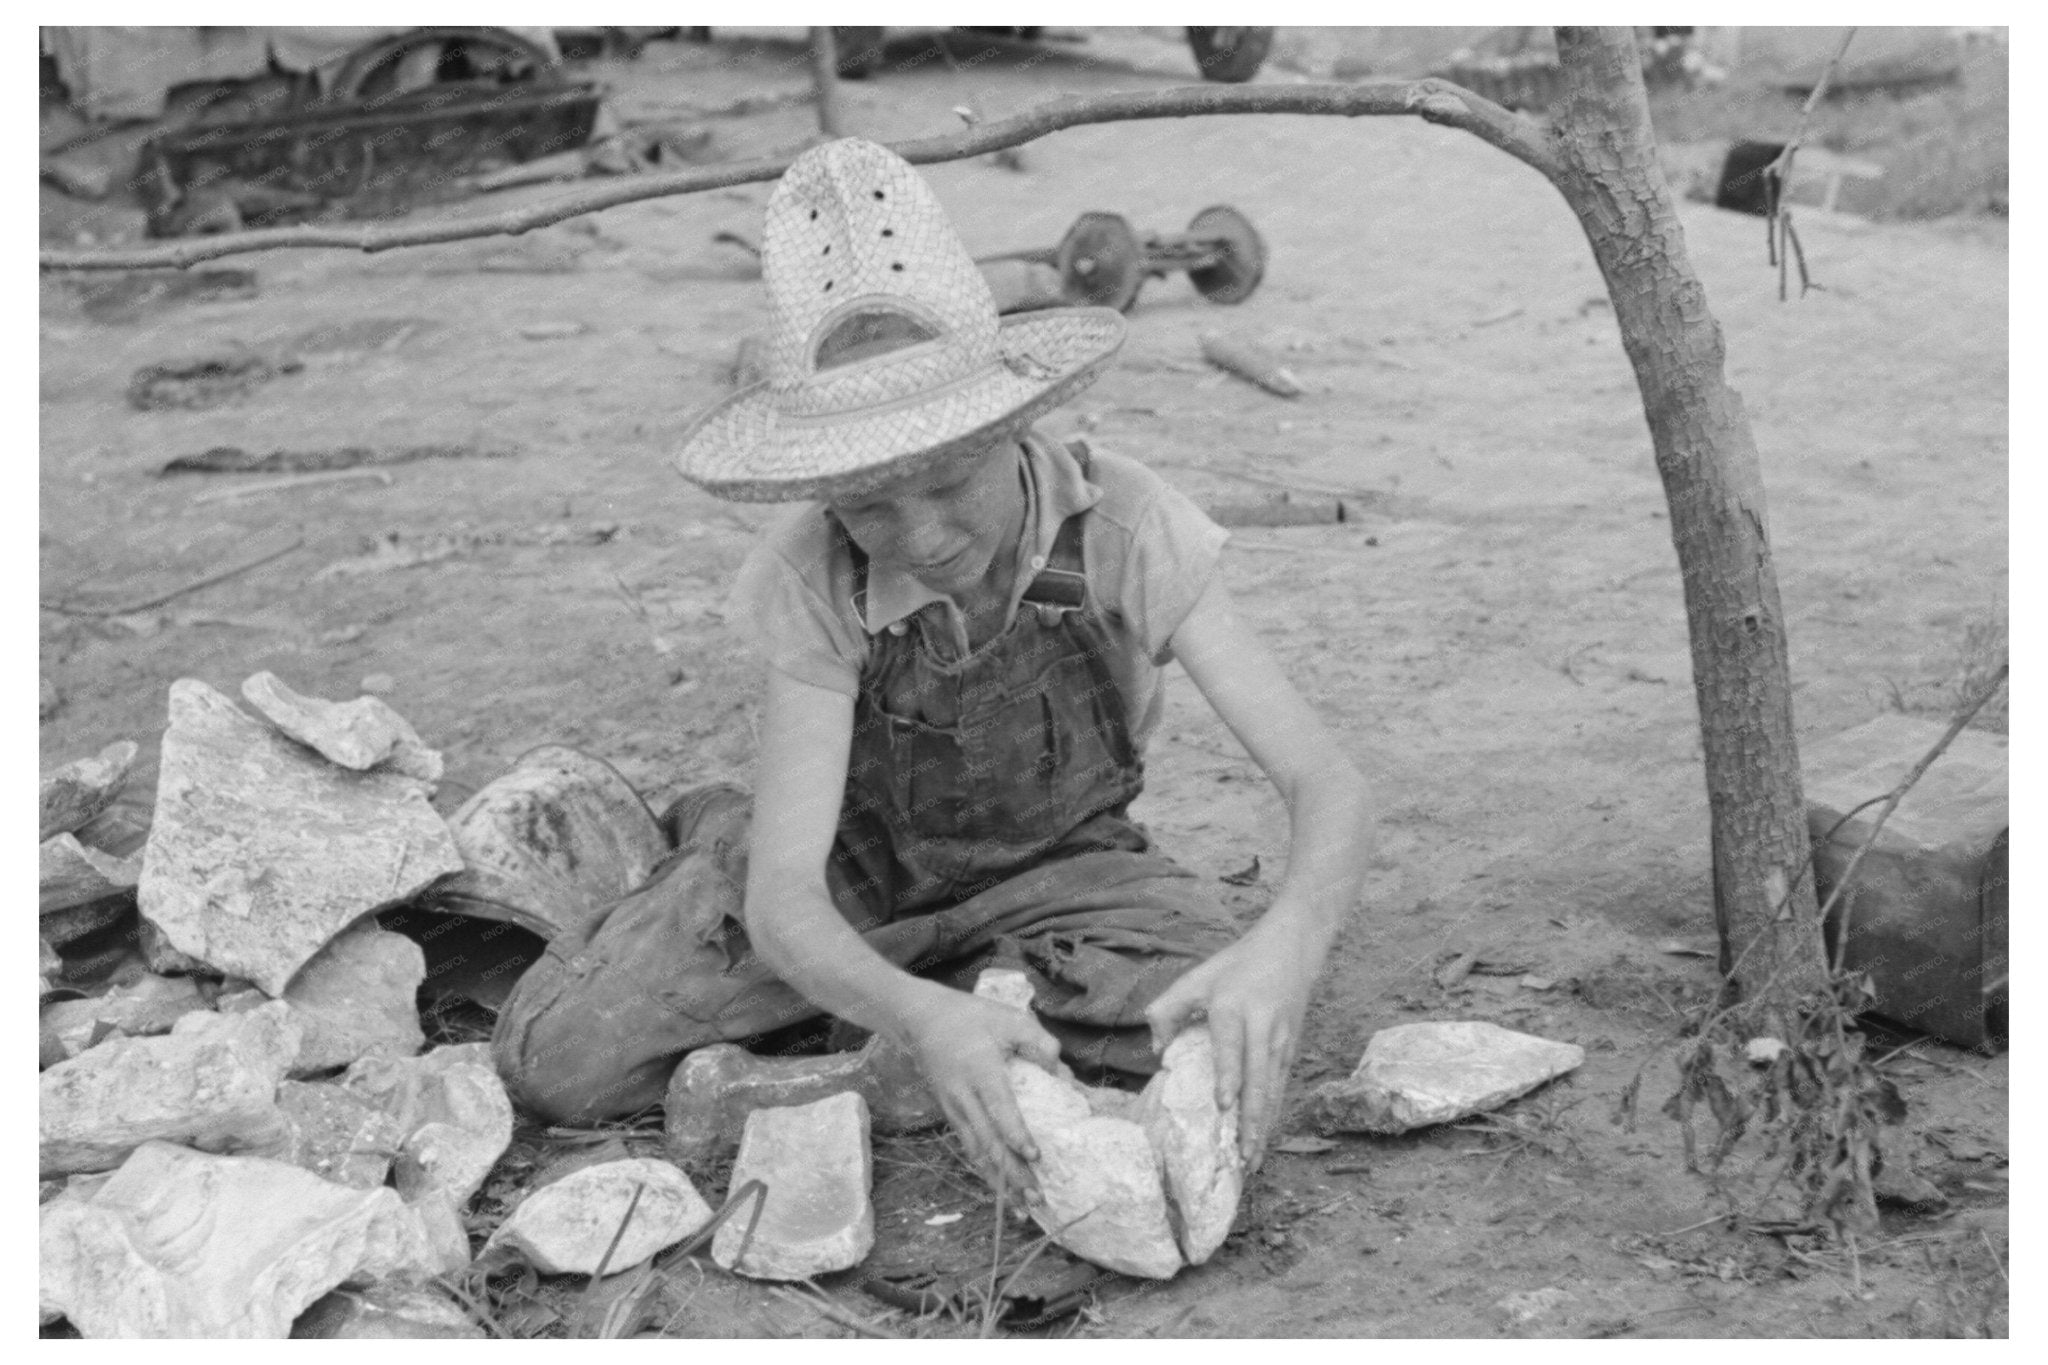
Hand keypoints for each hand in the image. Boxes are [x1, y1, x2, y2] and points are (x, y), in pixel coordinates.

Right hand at [893, 985, 1061, 1195]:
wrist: (921, 1020)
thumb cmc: (970, 1017)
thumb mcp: (1007, 1017)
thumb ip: (1037, 1040)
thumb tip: (1061, 1068)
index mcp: (980, 1071)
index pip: (999, 1107)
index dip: (1016, 1133)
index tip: (1036, 1155)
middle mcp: (964, 1096)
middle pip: (989, 1141)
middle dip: (1013, 1174)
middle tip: (1037, 1198)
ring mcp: (955, 1109)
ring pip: (978, 1152)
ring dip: (1000, 1182)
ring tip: (1022, 1208)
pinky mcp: (952, 1116)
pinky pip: (971, 1149)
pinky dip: (987, 1172)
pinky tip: (1003, 1192)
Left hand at [1144, 926, 1320, 1170]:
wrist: (1291, 948)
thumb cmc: (1237, 965)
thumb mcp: (1198, 977)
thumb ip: (1169, 1009)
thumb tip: (1157, 1050)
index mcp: (1234, 1008)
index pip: (1231, 1047)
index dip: (1228, 1077)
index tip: (1223, 1105)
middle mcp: (1261, 1028)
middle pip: (1259, 1079)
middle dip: (1252, 1120)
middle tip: (1243, 1155)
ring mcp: (1280, 1041)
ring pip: (1273, 1090)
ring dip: (1264, 1127)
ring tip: (1253, 1160)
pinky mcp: (1291, 1049)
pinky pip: (1281, 1087)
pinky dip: (1272, 1115)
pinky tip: (1264, 1138)